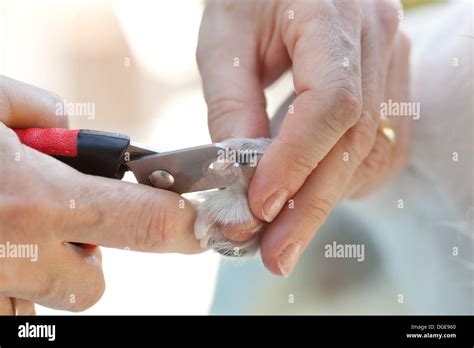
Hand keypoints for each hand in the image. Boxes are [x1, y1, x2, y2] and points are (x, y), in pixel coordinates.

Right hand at [0, 76, 200, 313]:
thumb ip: (37, 110)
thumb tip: (63, 125)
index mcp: (35, 199)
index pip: (147, 223)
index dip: (187, 226)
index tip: (204, 226)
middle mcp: (18, 256)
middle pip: (92, 283)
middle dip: (89, 254)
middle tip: (56, 219)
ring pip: (49, 297)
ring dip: (46, 268)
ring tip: (9, 227)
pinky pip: (13, 308)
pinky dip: (12, 281)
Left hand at [197, 0, 410, 275]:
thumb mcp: (225, 38)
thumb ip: (231, 104)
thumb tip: (239, 175)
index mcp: (334, 15)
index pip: (331, 104)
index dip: (294, 162)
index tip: (258, 205)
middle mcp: (377, 38)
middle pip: (354, 140)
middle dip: (309, 206)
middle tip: (275, 252)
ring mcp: (390, 61)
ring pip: (369, 150)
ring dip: (325, 198)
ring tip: (284, 232)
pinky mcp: (387, 83)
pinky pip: (376, 146)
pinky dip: (341, 180)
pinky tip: (309, 194)